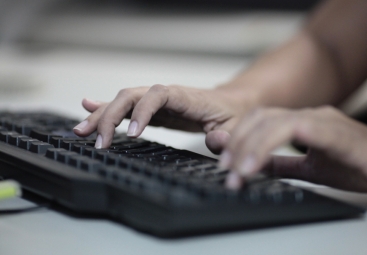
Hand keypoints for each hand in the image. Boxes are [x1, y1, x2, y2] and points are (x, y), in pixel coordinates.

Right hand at [73, 84, 246, 152]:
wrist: (231, 103)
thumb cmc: (232, 114)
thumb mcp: (235, 127)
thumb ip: (225, 136)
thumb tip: (213, 141)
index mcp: (186, 97)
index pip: (156, 95)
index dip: (142, 112)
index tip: (133, 135)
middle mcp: (166, 95)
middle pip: (131, 96)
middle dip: (111, 116)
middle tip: (99, 142)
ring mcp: (156, 102)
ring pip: (123, 101)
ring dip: (101, 115)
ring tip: (81, 130)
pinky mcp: (152, 110)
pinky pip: (126, 107)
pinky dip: (106, 109)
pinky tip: (88, 108)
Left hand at [219, 106, 366, 191]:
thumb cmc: (359, 165)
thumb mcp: (311, 168)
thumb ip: (283, 164)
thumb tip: (255, 166)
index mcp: (302, 122)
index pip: (260, 121)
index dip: (238, 139)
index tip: (226, 164)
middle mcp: (308, 115)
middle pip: (259, 118)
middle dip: (236, 143)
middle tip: (226, 169)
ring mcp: (320, 119)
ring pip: (271, 121)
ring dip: (248, 146)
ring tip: (237, 172)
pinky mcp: (332, 130)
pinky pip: (294, 129)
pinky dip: (268, 145)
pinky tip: (255, 165)